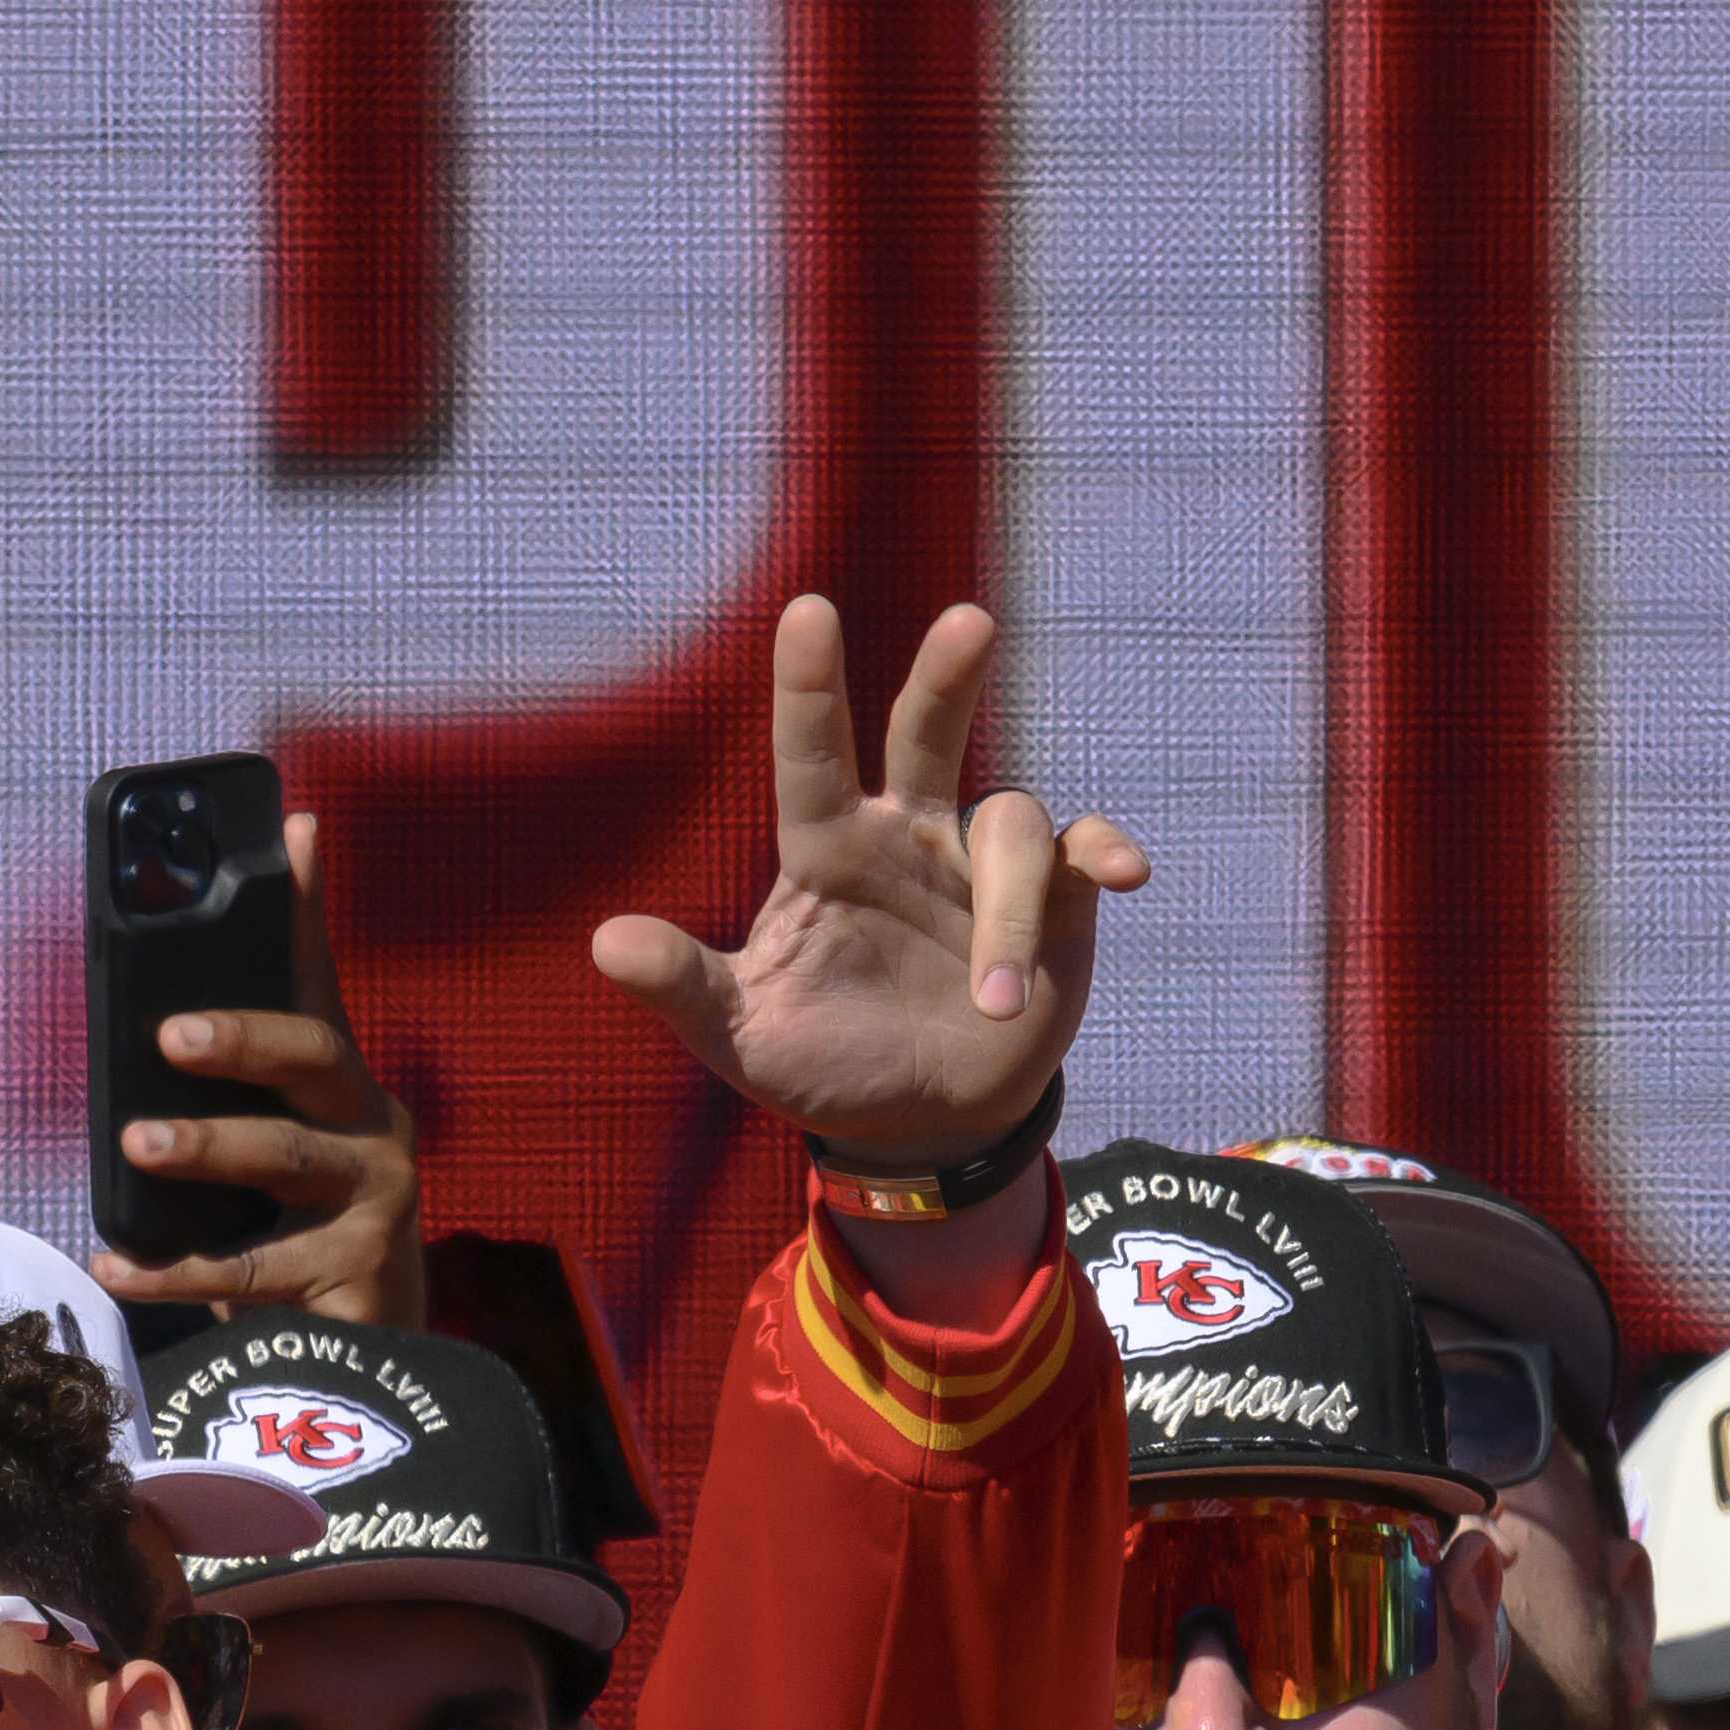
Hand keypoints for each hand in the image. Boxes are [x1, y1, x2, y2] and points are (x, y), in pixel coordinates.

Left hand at [94, 809, 416, 1324]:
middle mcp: (371, 1127)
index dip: (306, 908)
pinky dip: (171, 1268)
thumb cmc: (290, 1242)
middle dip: (242, 1036)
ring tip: (135, 1143)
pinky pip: (251, 1267)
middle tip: (170, 1032)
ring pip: (286, 1158)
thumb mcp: (253, 1164)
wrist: (360, 1367)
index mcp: (340, 1089)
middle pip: (312, 1056)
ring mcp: (375, 1198)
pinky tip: (113, 1263)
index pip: (318, 983)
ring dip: (207, 1145)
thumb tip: (144, 1032)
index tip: (293, 831)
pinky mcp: (359, 1273)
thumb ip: (217, 1103)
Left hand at [590, 597, 1146, 1168]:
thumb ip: (683, 987)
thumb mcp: (740, 1037)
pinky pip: (1084, 849)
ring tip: (994, 1005)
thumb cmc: (820, 1063)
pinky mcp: (1057, 893)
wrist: (921, 1119)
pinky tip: (1125, 876)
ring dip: (1010, 918)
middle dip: (946, 676)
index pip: (811, 757)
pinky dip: (1105, 854)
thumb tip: (605, 943)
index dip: (807, 687)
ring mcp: (982, 861)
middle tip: (967, 622)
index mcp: (826, 855)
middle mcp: (906, 837)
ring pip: (1012, 829)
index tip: (807, 609)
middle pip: (926, 731)